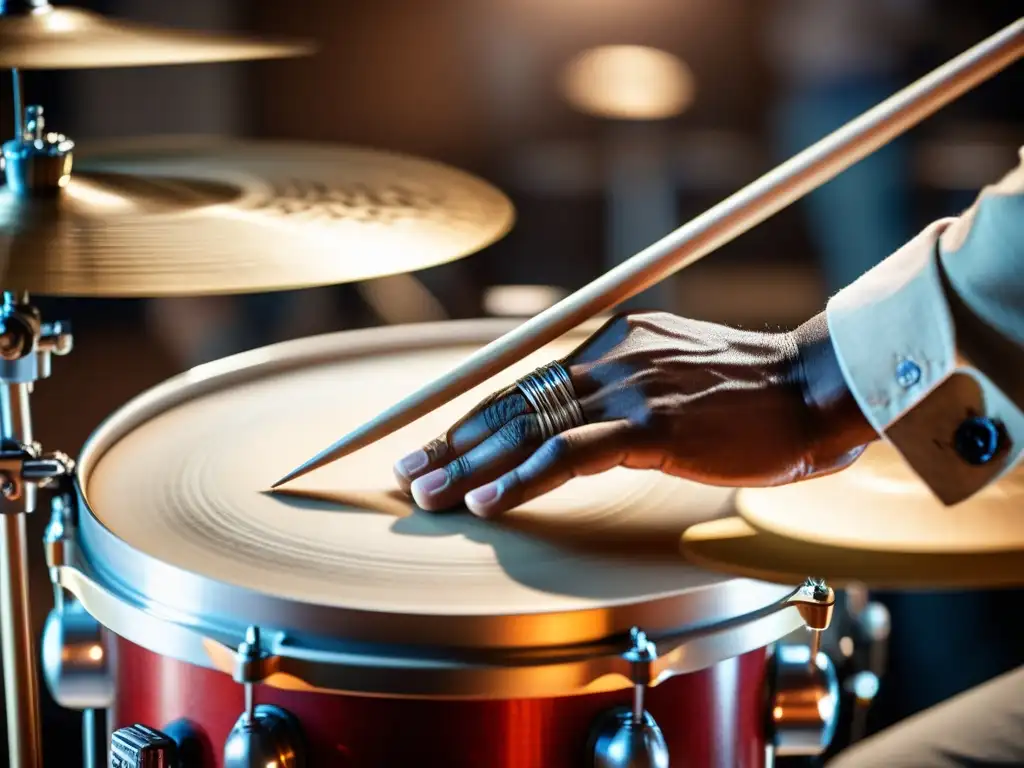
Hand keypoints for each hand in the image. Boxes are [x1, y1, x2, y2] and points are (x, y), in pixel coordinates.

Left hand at [393, 311, 876, 517]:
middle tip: (408, 470)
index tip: (436, 440)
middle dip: (454, 439)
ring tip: (428, 491)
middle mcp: (612, 355)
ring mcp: (629, 388)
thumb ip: (627, 387)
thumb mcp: (678, 374)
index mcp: (615, 340)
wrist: (815, 389)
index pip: (527, 378)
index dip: (474, 413)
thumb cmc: (753, 394)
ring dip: (471, 462)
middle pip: (514, 399)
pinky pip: (568, 454)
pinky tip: (485, 500)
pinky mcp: (651, 425)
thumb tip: (582, 419)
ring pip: (529, 425)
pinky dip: (520, 478)